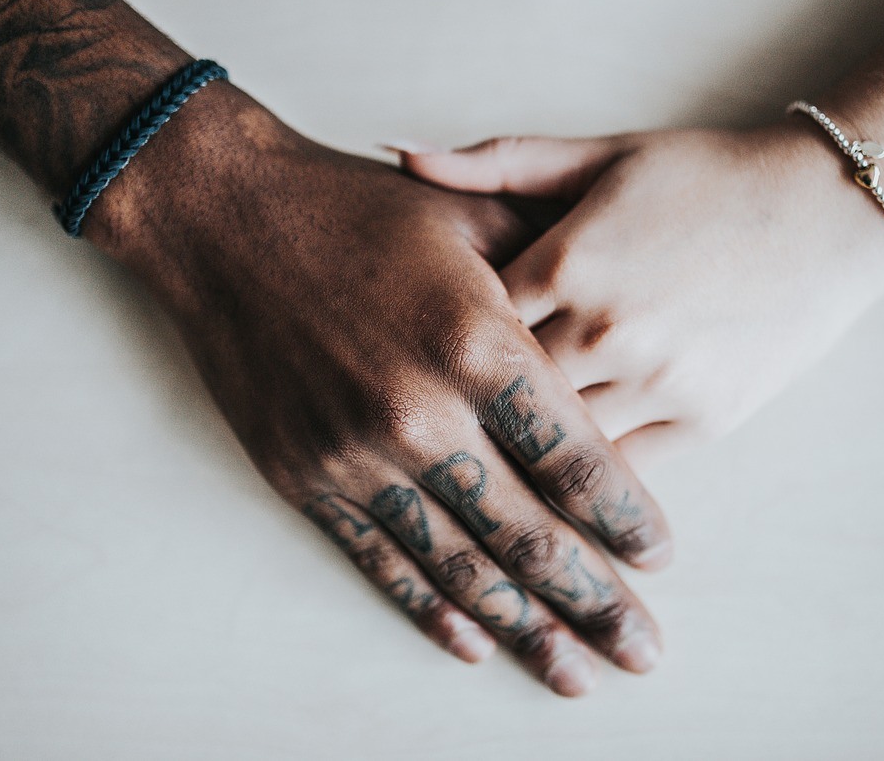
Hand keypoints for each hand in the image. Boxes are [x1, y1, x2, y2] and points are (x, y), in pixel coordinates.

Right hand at [90, 83, 672, 696]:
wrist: (223, 218)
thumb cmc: (355, 208)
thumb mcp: (470, 216)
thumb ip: (551, 273)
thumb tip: (622, 316)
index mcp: (476, 343)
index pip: (575, 458)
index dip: (626, 517)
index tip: (661, 557)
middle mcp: (420, 413)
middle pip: (528, 533)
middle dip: (593, 601)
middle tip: (641, 653)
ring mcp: (357, 455)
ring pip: (459, 565)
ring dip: (523, 629)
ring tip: (574, 675)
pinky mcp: (305, 476)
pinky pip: (381, 559)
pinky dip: (429, 609)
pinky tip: (472, 645)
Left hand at [398, 124, 883, 471]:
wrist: (829, 211)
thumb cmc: (708, 176)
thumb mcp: (603, 156)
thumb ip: (500, 162)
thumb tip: (400, 153)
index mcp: (569, 258)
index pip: (466, 322)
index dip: (435, 341)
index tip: (412, 354)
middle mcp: (605, 327)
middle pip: (499, 393)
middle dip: (466, 406)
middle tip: (429, 422)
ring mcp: (657, 379)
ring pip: (554, 444)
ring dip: (519, 453)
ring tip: (482, 463)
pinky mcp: (703, 418)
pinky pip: (620, 469)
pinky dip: (585, 478)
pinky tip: (559, 480)